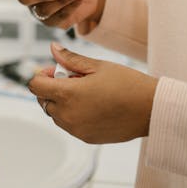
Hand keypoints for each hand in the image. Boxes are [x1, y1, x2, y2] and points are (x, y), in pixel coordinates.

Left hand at [28, 42, 157, 143]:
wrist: (151, 109)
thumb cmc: (127, 84)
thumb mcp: (97, 66)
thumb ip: (70, 59)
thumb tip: (52, 49)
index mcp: (68, 94)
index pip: (36, 86)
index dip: (43, 75)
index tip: (57, 70)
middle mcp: (68, 115)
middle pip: (43, 101)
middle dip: (52, 88)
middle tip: (74, 79)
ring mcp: (76, 129)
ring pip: (55, 115)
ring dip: (62, 102)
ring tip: (85, 92)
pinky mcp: (86, 138)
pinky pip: (69, 125)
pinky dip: (73, 115)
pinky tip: (93, 105)